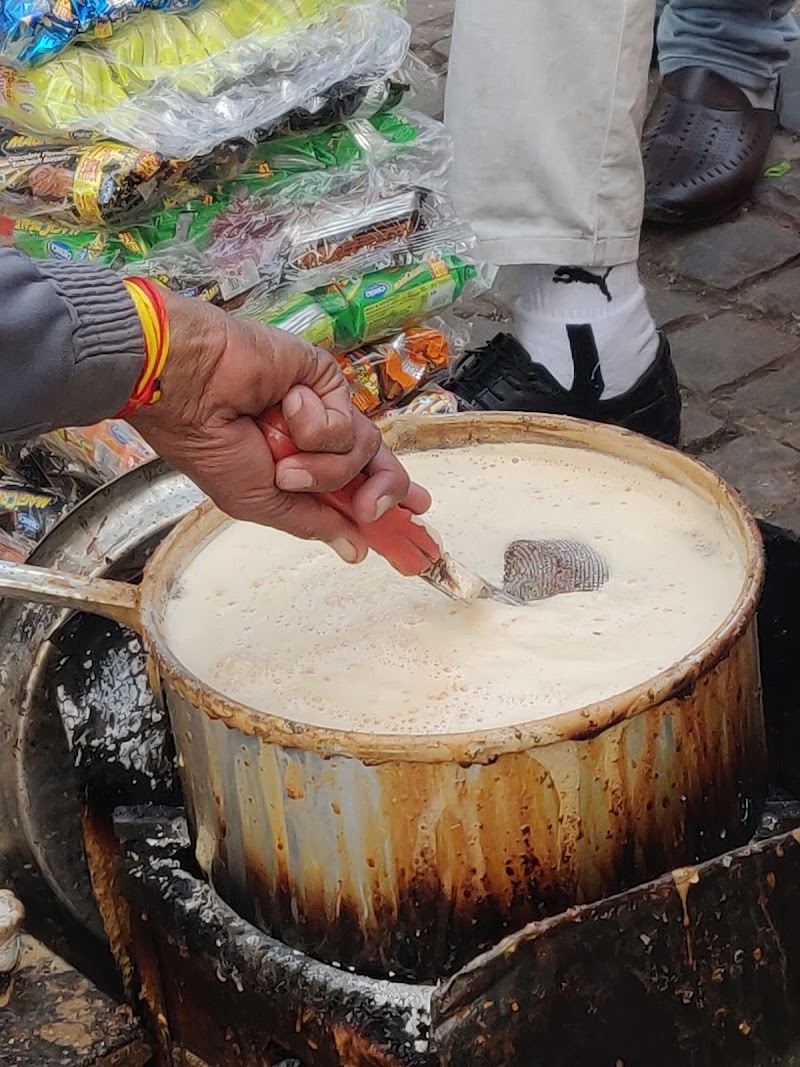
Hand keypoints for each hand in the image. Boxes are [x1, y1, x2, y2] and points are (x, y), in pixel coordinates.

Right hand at [130, 291, 430, 562]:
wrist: (191, 390)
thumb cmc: (209, 445)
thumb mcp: (261, 503)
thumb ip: (313, 523)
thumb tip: (354, 550)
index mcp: (300, 465)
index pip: (358, 483)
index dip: (388, 498)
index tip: (417, 516)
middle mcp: (316, 437)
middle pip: (378, 465)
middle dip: (383, 490)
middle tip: (369, 508)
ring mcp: (323, 406)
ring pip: (362, 450)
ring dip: (323, 466)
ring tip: (284, 462)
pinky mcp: (327, 379)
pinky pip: (346, 420)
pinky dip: (315, 426)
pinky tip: (284, 408)